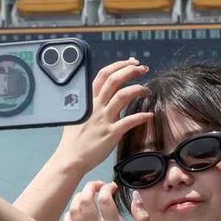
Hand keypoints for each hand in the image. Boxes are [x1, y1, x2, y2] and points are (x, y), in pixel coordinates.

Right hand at [55, 58, 153, 172]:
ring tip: (147, 91)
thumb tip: (101, 98)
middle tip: (144, 69)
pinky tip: (149, 115)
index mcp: (89, 101)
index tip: (131, 62)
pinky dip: (142, 116)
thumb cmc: (74, 139)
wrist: (71, 158)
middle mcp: (96, 106)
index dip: (119, 65)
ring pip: (123, 96)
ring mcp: (104, 119)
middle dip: (131, 71)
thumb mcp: (78, 115)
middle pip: (115, 80)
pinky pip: (129, 121)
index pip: (103, 75)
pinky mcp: (111, 133)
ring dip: (138, 89)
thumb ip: (91, 105)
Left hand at [64, 181, 153, 220]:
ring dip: (79, 198)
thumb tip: (135, 195)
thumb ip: (142, 216)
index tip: (113, 187)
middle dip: (91, 187)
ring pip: (73, 210)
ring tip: (88, 196)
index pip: (104, 199)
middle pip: (84, 200)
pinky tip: (78, 212)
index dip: (107, 187)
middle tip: (99, 186)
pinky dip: (70, 214)